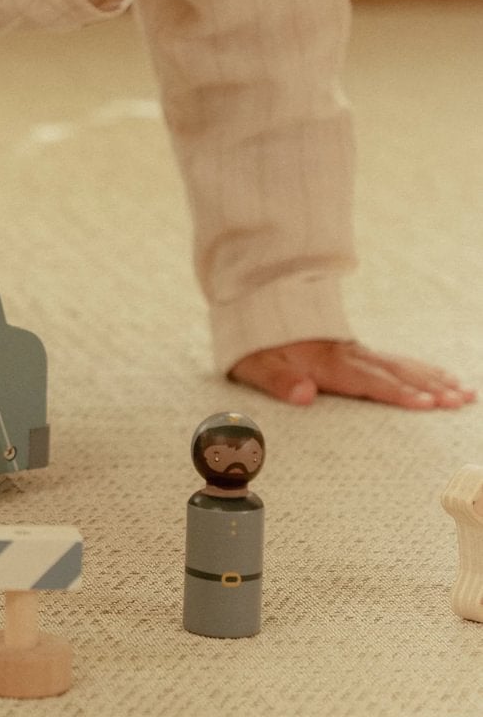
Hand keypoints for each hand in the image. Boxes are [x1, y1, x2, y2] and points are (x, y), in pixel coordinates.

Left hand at [228, 338, 475, 409]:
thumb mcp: (256, 366)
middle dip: (430, 388)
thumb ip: (279, 381)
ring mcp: (358, 352)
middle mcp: (349, 355)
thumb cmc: (258, 348)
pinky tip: (443, 377)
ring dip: (434, 380)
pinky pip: (398, 360)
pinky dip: (423, 369)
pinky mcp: (360, 352)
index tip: (426, 403)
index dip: (397, 393)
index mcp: (327, 363)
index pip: (369, 381)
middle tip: (460, 400)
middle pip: (395, 373)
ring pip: (402, 366)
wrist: (257, 313)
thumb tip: (304, 394)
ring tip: (465, 393)